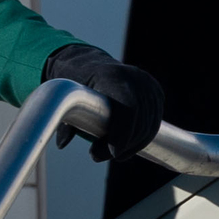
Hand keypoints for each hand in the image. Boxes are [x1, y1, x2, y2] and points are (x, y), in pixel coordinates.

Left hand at [40, 44, 165, 161]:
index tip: (112, 153)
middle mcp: (135, 78)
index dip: (124, 133)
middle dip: (123, 145)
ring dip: (132, 146)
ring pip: (149, 125)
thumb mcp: (66, 95)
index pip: (129, 108)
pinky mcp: (155, 93)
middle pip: (140, 121)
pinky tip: (125, 147)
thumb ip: (65, 118)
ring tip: (110, 153)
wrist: (90, 63)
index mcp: (113, 75)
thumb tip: (62, 143)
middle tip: (97, 155)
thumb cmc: (75, 81)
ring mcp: (148, 85)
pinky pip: (154, 122)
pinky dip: (141, 139)